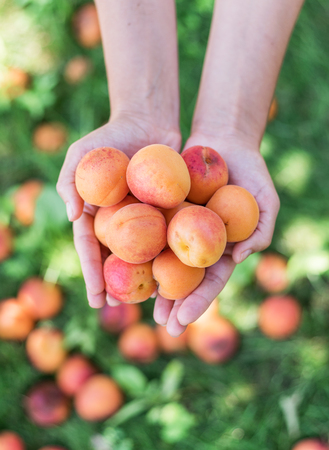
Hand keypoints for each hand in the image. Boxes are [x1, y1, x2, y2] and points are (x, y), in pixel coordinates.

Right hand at [56, 114, 180, 308]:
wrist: (148, 121)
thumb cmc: (111, 136)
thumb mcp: (82, 153)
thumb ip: (70, 182)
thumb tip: (71, 217)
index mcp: (97, 214)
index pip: (90, 248)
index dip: (92, 274)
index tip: (96, 299)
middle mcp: (121, 221)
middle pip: (117, 257)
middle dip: (116, 283)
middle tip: (119, 307)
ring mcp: (145, 218)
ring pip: (144, 253)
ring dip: (144, 276)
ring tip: (148, 301)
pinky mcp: (168, 211)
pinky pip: (169, 236)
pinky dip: (170, 254)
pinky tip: (176, 274)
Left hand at [153, 132, 279, 335]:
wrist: (224, 139)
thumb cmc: (251, 170)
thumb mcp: (266, 200)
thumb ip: (261, 230)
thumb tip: (240, 258)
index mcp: (222, 249)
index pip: (210, 282)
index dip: (197, 302)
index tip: (181, 320)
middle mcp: (198, 243)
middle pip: (184, 279)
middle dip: (173, 304)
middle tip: (159, 325)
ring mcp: (178, 228)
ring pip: (162, 259)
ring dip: (150, 283)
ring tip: (136, 305)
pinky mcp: (162, 210)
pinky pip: (148, 230)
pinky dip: (137, 248)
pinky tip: (122, 264)